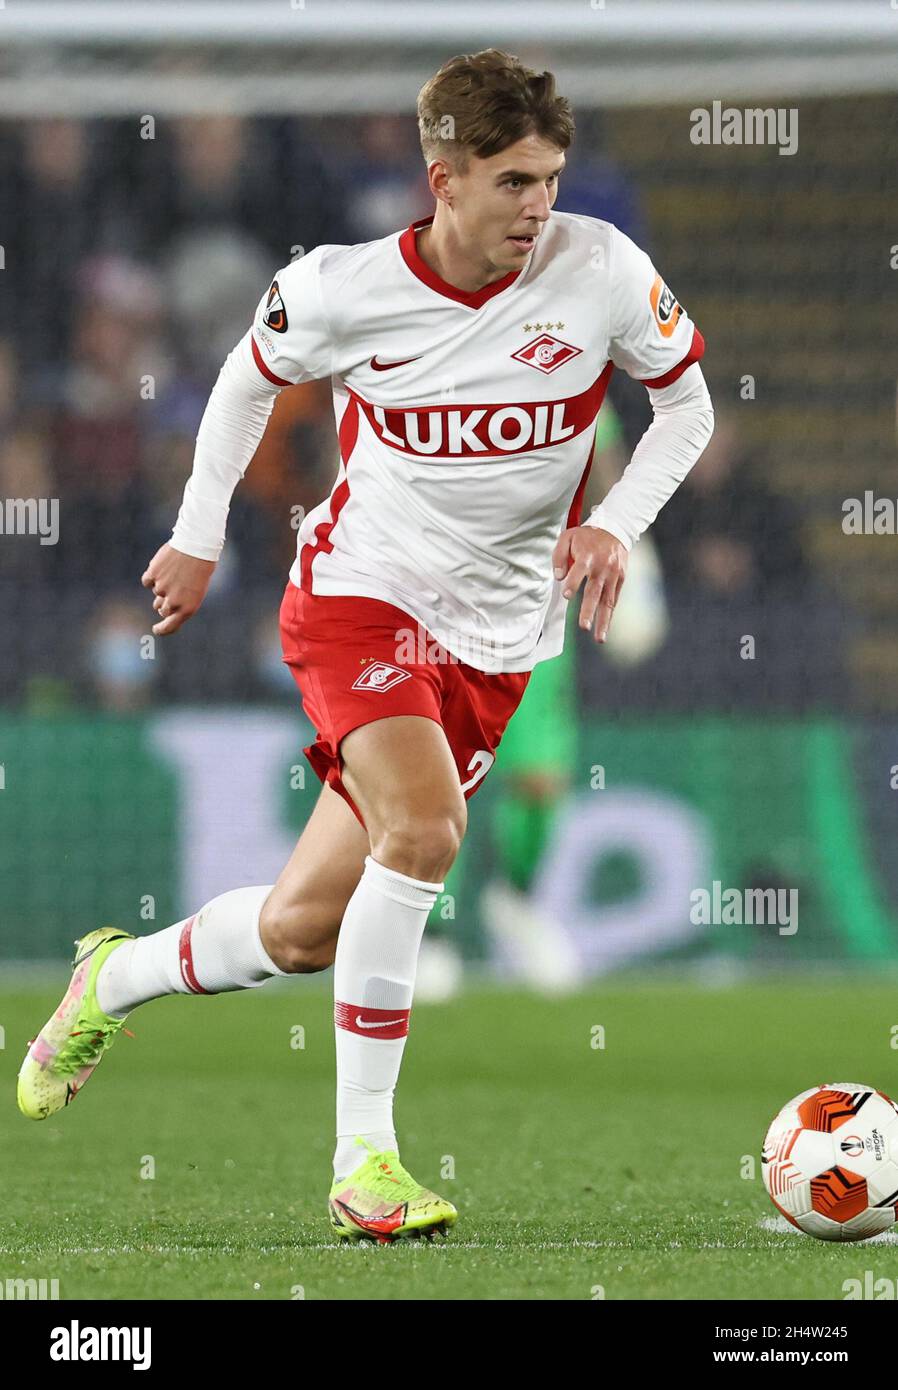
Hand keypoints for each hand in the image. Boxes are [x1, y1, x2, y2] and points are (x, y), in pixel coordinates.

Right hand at [141, 543, 216, 635]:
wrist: (197, 546)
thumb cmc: (200, 569)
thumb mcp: (196, 590)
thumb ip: (181, 602)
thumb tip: (162, 607)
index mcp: (188, 608)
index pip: (170, 626)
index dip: (162, 629)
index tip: (156, 629)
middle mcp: (174, 602)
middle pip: (161, 609)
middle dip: (164, 603)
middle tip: (173, 589)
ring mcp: (161, 589)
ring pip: (156, 592)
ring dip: (161, 585)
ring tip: (175, 572)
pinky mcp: (153, 575)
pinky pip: (147, 580)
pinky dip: (153, 575)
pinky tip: (164, 566)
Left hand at [552, 524, 627, 642]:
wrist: (615, 529)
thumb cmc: (587, 536)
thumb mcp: (568, 537)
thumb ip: (559, 556)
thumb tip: (558, 576)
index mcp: (587, 556)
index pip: (579, 571)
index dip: (573, 582)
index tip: (566, 595)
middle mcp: (602, 567)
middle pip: (594, 591)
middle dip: (588, 610)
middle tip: (583, 626)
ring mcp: (613, 575)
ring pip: (608, 600)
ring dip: (603, 620)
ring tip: (599, 638)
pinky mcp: (621, 579)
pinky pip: (614, 599)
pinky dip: (610, 614)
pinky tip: (605, 628)